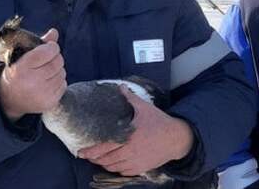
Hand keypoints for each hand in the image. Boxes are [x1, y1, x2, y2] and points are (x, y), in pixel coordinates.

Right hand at [0, 28, 65, 121]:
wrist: (9, 99)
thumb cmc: (18, 72)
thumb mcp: (22, 56)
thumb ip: (40, 44)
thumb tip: (54, 32)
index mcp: (22, 67)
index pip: (48, 51)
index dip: (51, 47)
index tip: (49, 47)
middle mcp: (32, 81)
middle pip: (58, 62)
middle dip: (56, 58)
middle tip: (47, 61)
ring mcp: (41, 93)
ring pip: (62, 73)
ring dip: (57, 70)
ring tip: (44, 73)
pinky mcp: (49, 102)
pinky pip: (63, 85)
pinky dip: (58, 81)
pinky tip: (47, 83)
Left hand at [78, 85, 193, 175]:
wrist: (176, 138)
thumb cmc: (160, 123)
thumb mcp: (144, 108)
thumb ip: (130, 98)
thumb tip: (120, 87)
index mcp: (128, 138)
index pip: (104, 148)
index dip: (90, 152)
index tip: (81, 153)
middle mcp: (130, 152)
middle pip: (106, 161)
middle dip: (95, 159)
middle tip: (89, 156)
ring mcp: (136, 162)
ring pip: (114, 167)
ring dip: (105, 165)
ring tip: (100, 159)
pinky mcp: (142, 168)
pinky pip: (124, 172)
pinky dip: (116, 169)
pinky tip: (115, 163)